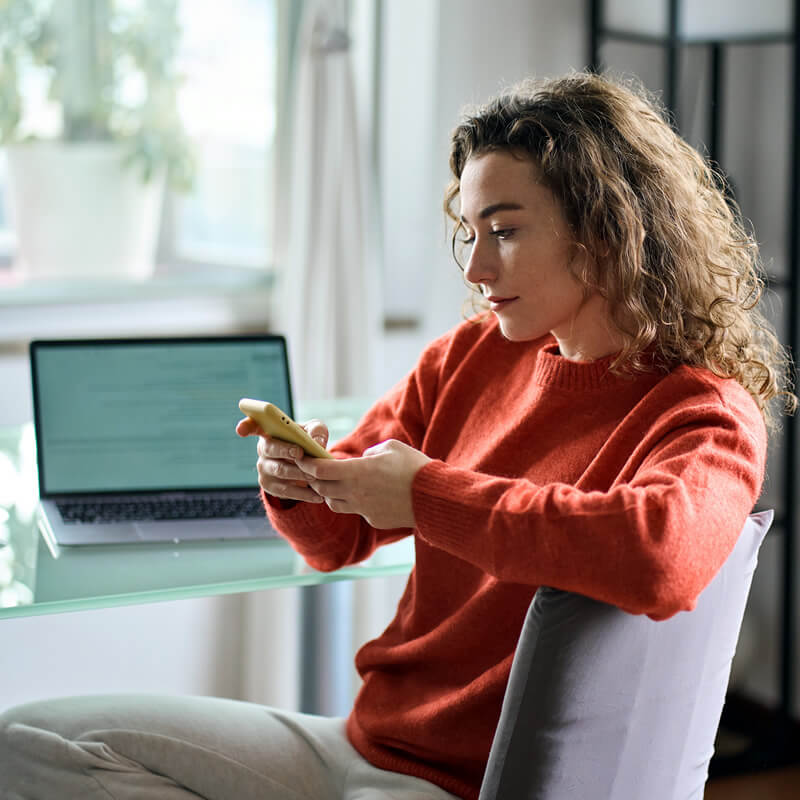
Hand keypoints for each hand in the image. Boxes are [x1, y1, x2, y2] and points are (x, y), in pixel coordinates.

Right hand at [235, 416, 328, 503]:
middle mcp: (263, 450)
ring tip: (316, 476)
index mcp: (269, 431)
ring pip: (280, 471)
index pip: (252, 425)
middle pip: (270, 449)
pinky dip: (304, 493)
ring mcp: (264, 469)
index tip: (241, 430)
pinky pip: (286, 491)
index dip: (245, 426)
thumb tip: (316, 441)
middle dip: (285, 450)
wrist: (306, 465)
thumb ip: (316, 431)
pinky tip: (318, 496)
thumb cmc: (307, 441)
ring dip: (299, 474)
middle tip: (300, 453)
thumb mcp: (314, 431)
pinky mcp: (269, 486)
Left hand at [295, 439, 431, 528]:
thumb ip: (370, 453)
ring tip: (336, 484)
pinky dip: (353, 503)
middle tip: (314, 471)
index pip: (320, 470)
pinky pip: (355, 511)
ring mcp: (363, 509)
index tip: (303, 459)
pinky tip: (366, 495)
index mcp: (356, 472)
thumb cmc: (414, 467)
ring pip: (333, 503)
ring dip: (330, 493)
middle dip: (314, 480)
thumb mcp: (391, 448)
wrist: (433, 497)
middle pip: (321, 488)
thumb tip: (362, 460)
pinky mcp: (373, 519)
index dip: (308, 464)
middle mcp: (355, 492)